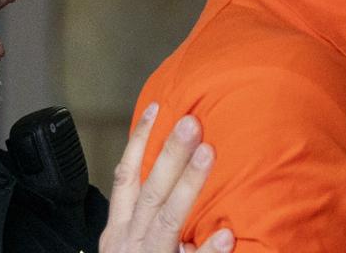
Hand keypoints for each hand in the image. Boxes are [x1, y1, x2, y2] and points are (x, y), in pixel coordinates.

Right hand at [100, 103, 233, 252]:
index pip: (126, 176)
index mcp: (120, 228)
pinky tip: (226, 234)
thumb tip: (172, 174)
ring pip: (167, 218)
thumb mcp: (127, 244)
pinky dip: (207, 250)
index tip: (155, 108)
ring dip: (188, 185)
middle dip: (170, 154)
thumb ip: (145, 216)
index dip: (139, 141)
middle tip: (191, 123)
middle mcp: (130, 239)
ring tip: (208, 154)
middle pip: (150, 190)